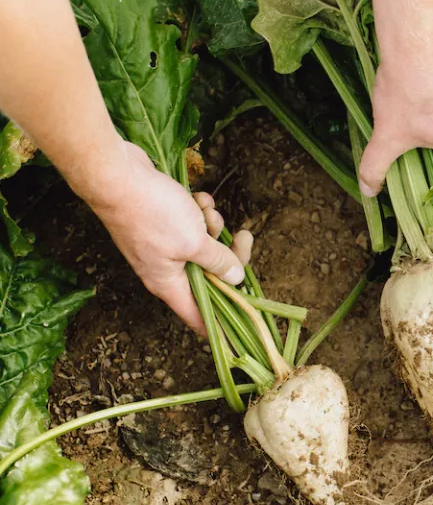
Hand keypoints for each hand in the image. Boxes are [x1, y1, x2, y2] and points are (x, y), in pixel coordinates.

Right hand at [88, 142, 251, 332]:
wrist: (117, 175)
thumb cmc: (152, 213)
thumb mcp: (194, 242)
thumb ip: (217, 262)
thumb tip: (236, 278)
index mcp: (168, 284)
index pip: (196, 317)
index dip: (218, 325)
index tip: (238, 330)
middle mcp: (164, 269)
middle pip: (209, 275)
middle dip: (228, 254)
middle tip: (244, 237)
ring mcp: (162, 245)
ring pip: (203, 244)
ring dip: (211, 225)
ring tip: (205, 210)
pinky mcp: (162, 223)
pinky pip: (191, 224)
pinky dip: (198, 211)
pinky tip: (197, 198)